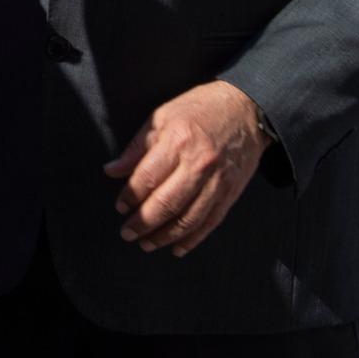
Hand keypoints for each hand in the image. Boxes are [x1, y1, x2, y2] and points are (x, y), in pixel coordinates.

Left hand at [102, 80, 268, 254]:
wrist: (247, 109)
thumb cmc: (200, 109)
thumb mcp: (162, 117)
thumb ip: (136, 147)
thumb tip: (112, 171)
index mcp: (178, 140)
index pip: (147, 177)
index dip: (129, 196)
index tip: (120, 207)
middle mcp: (199, 164)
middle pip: (166, 203)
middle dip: (143, 223)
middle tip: (128, 233)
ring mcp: (218, 181)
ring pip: (188, 219)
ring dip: (164, 237)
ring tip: (147, 244)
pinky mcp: (231, 193)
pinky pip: (210, 223)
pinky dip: (192, 239)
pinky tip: (177, 248)